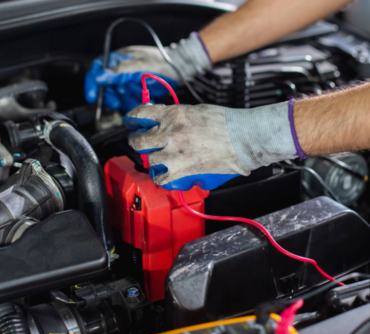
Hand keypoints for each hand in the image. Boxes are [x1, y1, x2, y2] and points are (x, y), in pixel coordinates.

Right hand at [85, 33, 210, 111]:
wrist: (179, 68)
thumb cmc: (161, 62)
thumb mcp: (139, 65)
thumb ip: (119, 71)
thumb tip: (100, 76)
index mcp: (119, 58)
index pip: (98, 68)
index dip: (92, 82)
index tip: (93, 96)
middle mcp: (121, 69)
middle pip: (106, 85)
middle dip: (109, 96)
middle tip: (115, 103)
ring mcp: (129, 79)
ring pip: (117, 94)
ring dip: (122, 100)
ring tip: (132, 101)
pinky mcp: (136, 89)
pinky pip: (128, 99)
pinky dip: (132, 103)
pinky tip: (139, 101)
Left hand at [124, 102, 298, 190]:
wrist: (245, 138)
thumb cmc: (227, 123)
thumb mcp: (196, 111)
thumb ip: (177, 116)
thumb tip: (163, 121)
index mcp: (173, 115)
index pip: (141, 114)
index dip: (132, 118)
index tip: (131, 122)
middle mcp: (169, 133)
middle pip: (138, 141)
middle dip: (137, 142)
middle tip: (141, 143)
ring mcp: (174, 154)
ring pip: (149, 161)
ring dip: (153, 161)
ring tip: (160, 161)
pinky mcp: (182, 171)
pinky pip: (161, 178)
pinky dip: (163, 177)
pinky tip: (167, 174)